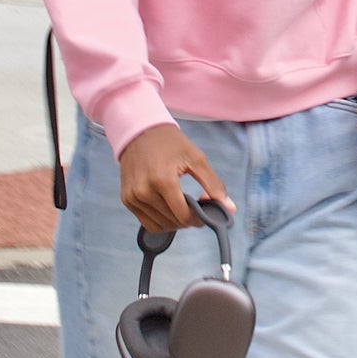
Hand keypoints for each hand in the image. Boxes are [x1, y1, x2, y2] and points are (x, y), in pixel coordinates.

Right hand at [119, 124, 233, 233]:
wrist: (140, 132)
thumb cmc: (170, 143)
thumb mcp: (196, 159)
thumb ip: (213, 184)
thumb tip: (230, 209)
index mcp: (162, 180)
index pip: (183, 215)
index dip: (198, 218)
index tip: (204, 209)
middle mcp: (143, 191)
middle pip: (173, 222)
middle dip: (189, 219)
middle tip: (195, 206)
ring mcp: (132, 197)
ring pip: (160, 226)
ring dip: (175, 222)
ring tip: (182, 206)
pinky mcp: (127, 200)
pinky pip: (147, 223)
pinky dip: (162, 221)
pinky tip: (169, 208)